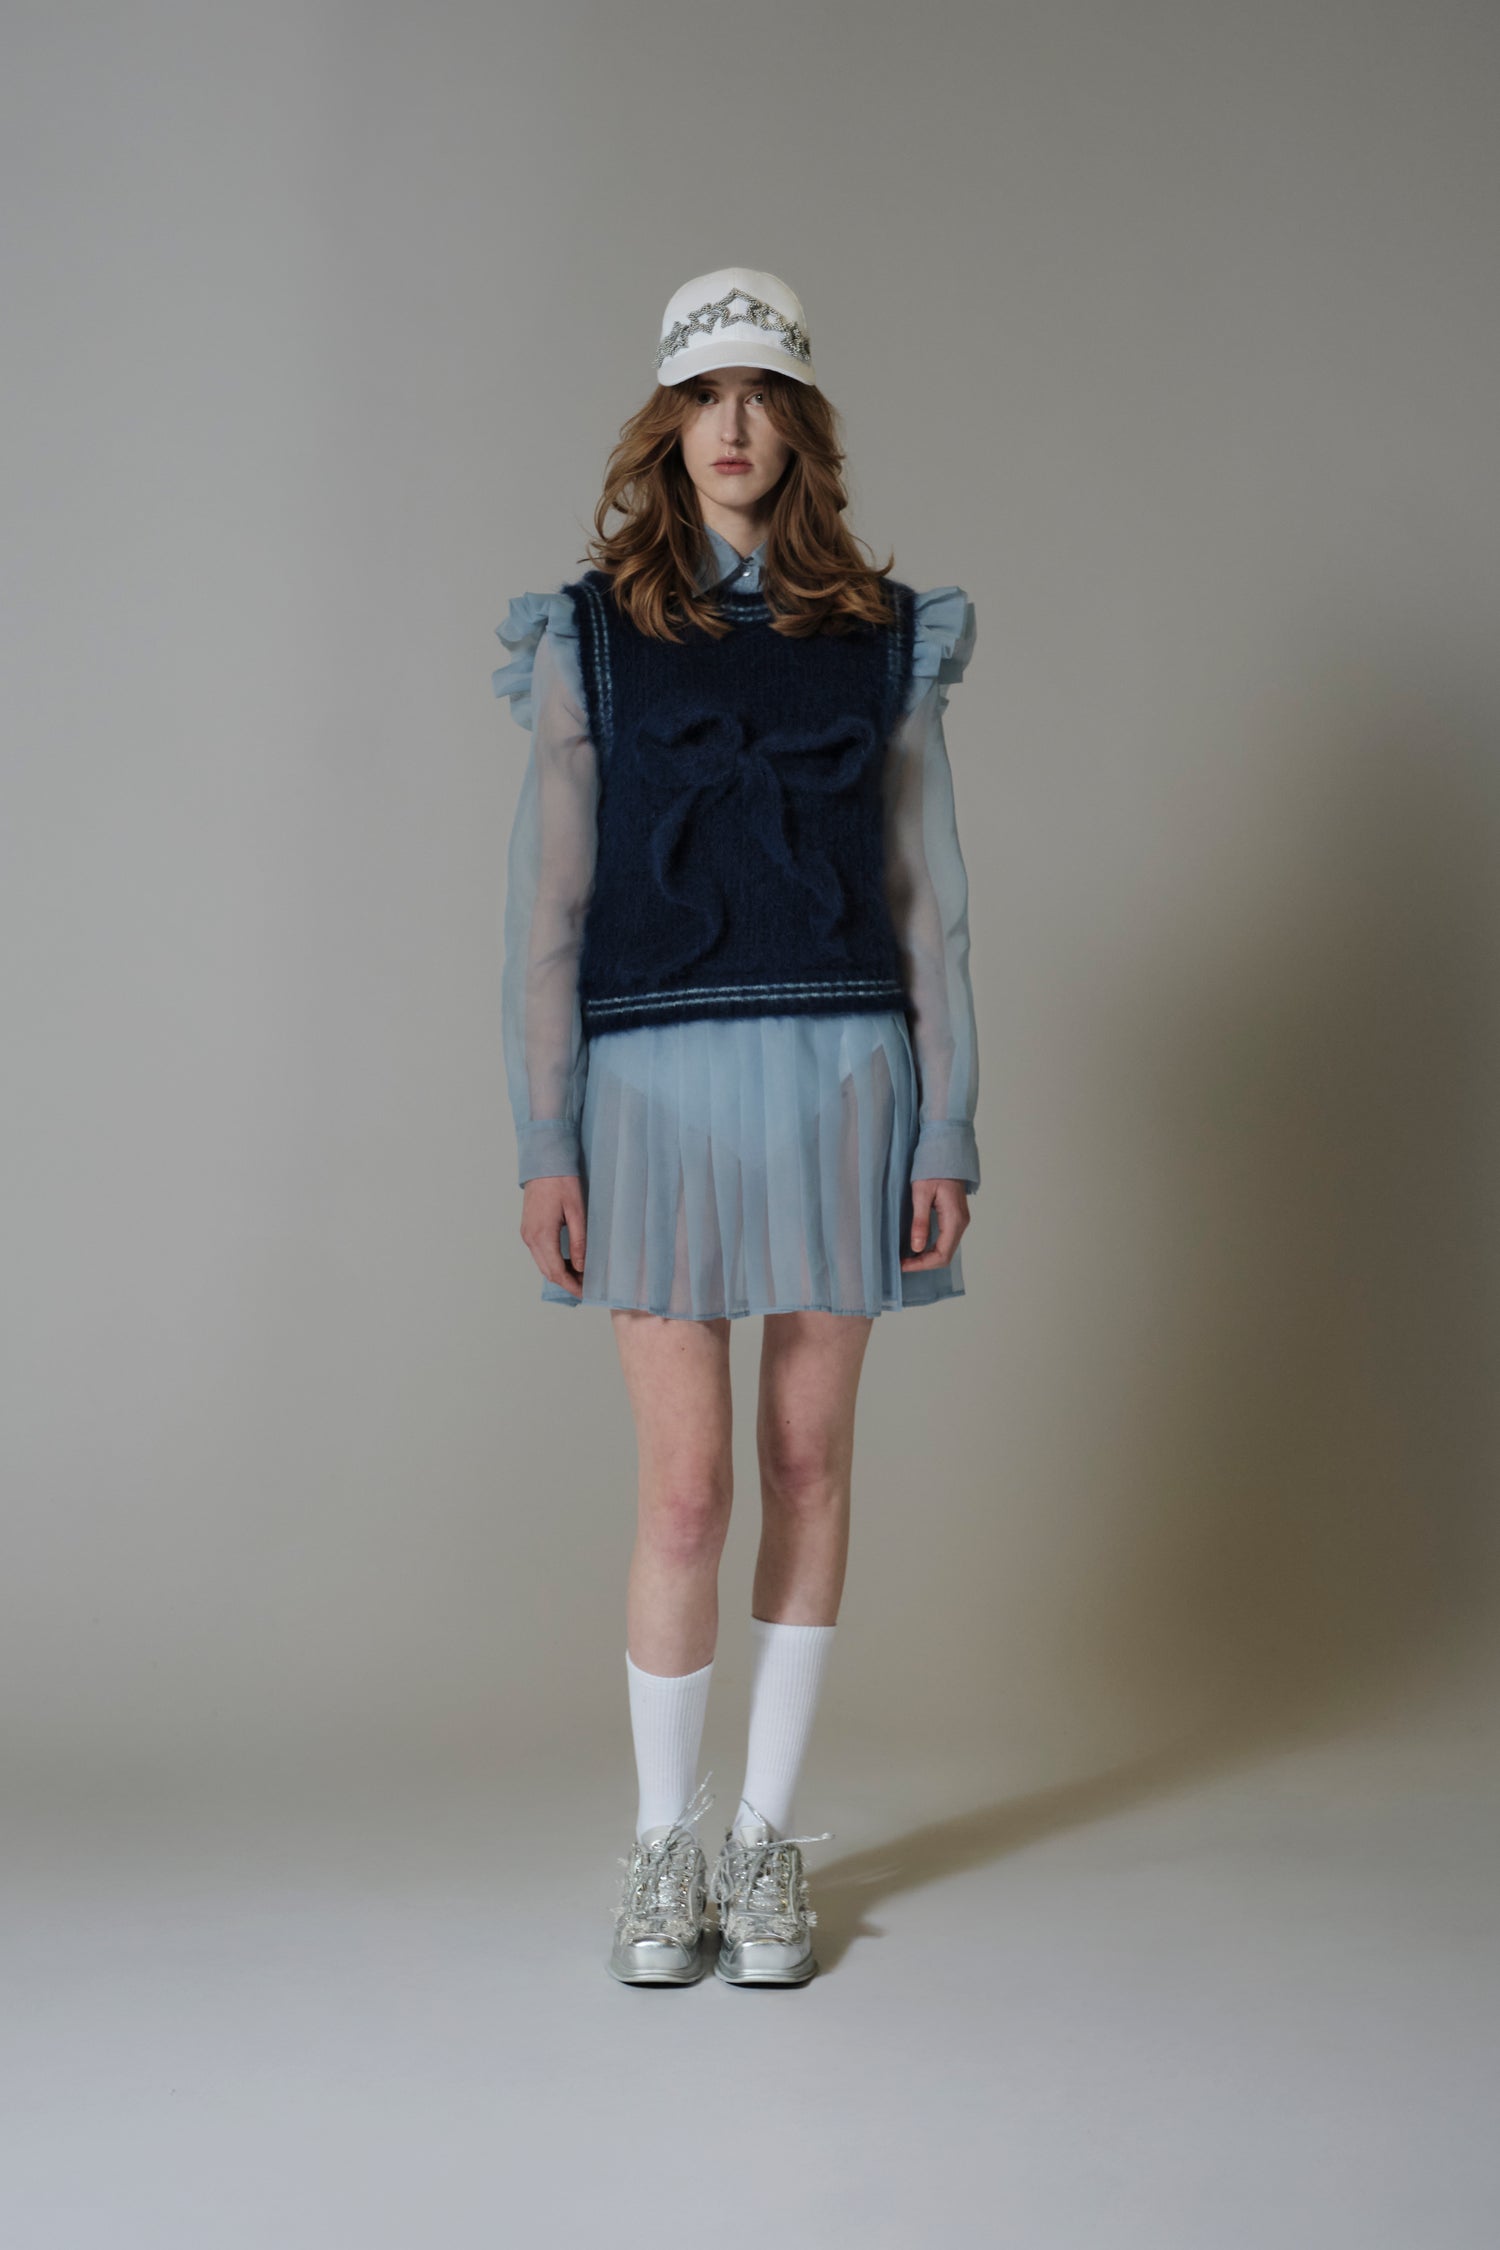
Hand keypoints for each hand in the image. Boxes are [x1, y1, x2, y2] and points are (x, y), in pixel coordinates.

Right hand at [520, 1173, 586, 1297]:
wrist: (544, 1162)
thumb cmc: (562, 1182)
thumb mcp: (577, 1212)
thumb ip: (579, 1241)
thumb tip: (581, 1266)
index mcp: (542, 1235)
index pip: (556, 1272)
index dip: (571, 1286)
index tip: (585, 1292)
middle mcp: (530, 1238)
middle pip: (548, 1271)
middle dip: (567, 1282)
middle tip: (587, 1286)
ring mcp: (527, 1233)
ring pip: (543, 1263)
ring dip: (560, 1272)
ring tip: (581, 1274)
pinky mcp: (528, 1228)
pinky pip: (540, 1253)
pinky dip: (553, 1261)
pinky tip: (569, 1260)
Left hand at [900, 1178, 970, 1271]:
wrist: (946, 1153)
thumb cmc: (933, 1169)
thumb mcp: (921, 1194)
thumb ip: (920, 1221)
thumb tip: (916, 1247)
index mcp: (954, 1220)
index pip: (941, 1255)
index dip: (922, 1264)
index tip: (902, 1265)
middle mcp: (961, 1224)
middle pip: (945, 1256)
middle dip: (923, 1263)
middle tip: (901, 1263)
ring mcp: (959, 1221)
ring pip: (945, 1250)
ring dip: (927, 1257)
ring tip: (906, 1257)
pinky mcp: (954, 1218)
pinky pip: (945, 1240)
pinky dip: (931, 1248)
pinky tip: (916, 1246)